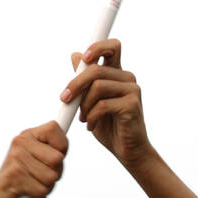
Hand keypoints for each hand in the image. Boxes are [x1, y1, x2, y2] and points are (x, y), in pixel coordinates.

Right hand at [0, 121, 67, 197]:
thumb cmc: (25, 184)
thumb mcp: (41, 163)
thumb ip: (55, 153)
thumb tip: (61, 152)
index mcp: (27, 136)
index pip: (54, 128)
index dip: (61, 147)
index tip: (52, 159)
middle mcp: (19, 142)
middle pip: (57, 158)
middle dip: (55, 174)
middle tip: (39, 178)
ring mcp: (15, 158)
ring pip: (51, 176)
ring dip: (46, 188)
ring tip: (31, 187)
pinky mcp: (12, 176)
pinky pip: (42, 190)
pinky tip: (26, 196)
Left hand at [60, 39, 151, 171]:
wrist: (127, 151)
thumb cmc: (109, 126)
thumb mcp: (91, 101)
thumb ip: (85, 80)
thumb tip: (75, 54)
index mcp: (117, 74)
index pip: (112, 47)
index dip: (98, 46)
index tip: (84, 57)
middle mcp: (127, 78)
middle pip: (96, 69)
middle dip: (75, 84)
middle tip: (64, 99)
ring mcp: (132, 90)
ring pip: (97, 87)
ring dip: (84, 105)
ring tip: (83, 118)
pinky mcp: (132, 105)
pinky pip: (102, 105)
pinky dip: (92, 117)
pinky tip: (91, 126)